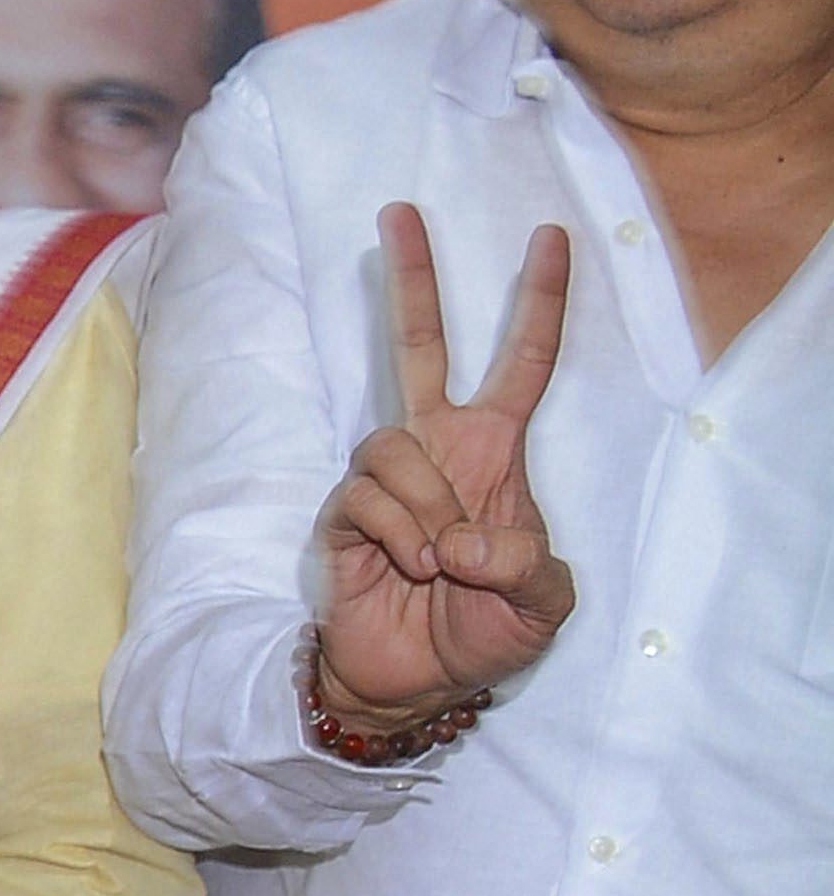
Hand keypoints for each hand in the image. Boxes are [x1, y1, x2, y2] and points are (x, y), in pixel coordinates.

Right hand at [314, 206, 574, 728]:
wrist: (410, 682)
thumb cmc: (482, 634)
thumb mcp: (542, 607)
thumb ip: (527, 568)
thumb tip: (464, 539)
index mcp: (495, 454)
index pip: (520, 365)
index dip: (540, 304)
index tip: (552, 238)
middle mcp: (438, 450)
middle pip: (420, 347)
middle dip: (415, 281)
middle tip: (400, 213)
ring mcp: (388, 479)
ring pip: (394, 447)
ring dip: (425, 510)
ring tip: (439, 565)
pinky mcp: (345, 513)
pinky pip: (368, 499)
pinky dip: (397, 535)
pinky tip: (410, 568)